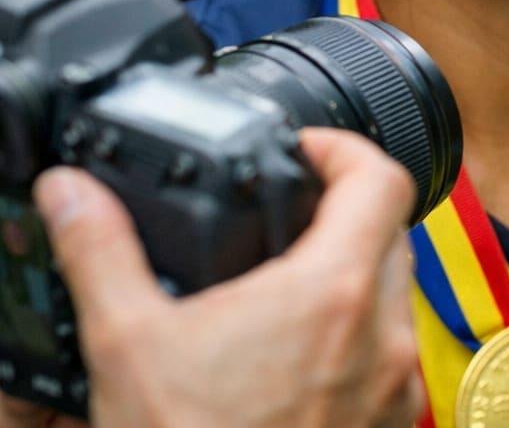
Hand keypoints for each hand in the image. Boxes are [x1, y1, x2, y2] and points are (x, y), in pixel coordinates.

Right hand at [11, 129, 422, 427]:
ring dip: (354, 273)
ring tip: (285, 283)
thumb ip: (104, 253)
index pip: (380, 178)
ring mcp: (394, 383)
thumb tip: (72, 193)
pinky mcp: (391, 422)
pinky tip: (298, 352)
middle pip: (392, 231)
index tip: (308, 150)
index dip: (345, 149)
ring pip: (396, 294)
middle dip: (345, 211)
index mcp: (333, 292)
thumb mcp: (127, 346)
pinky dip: (356, 332)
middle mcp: (382, 333)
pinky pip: (390, 352)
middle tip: (290, 212)